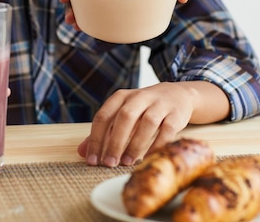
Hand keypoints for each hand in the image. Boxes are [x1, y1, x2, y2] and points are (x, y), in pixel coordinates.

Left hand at [77, 83, 194, 166]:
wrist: (177, 95)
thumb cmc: (143, 108)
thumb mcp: (121, 114)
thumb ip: (102, 132)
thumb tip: (82, 152)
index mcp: (121, 96)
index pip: (103, 116)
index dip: (96, 139)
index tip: (92, 160)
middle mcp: (140, 97)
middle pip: (125, 117)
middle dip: (115, 142)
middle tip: (109, 163)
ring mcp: (160, 104)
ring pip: (147, 122)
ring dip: (135, 144)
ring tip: (127, 162)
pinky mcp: (176, 114)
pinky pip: (167, 130)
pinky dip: (157, 145)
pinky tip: (149, 158)